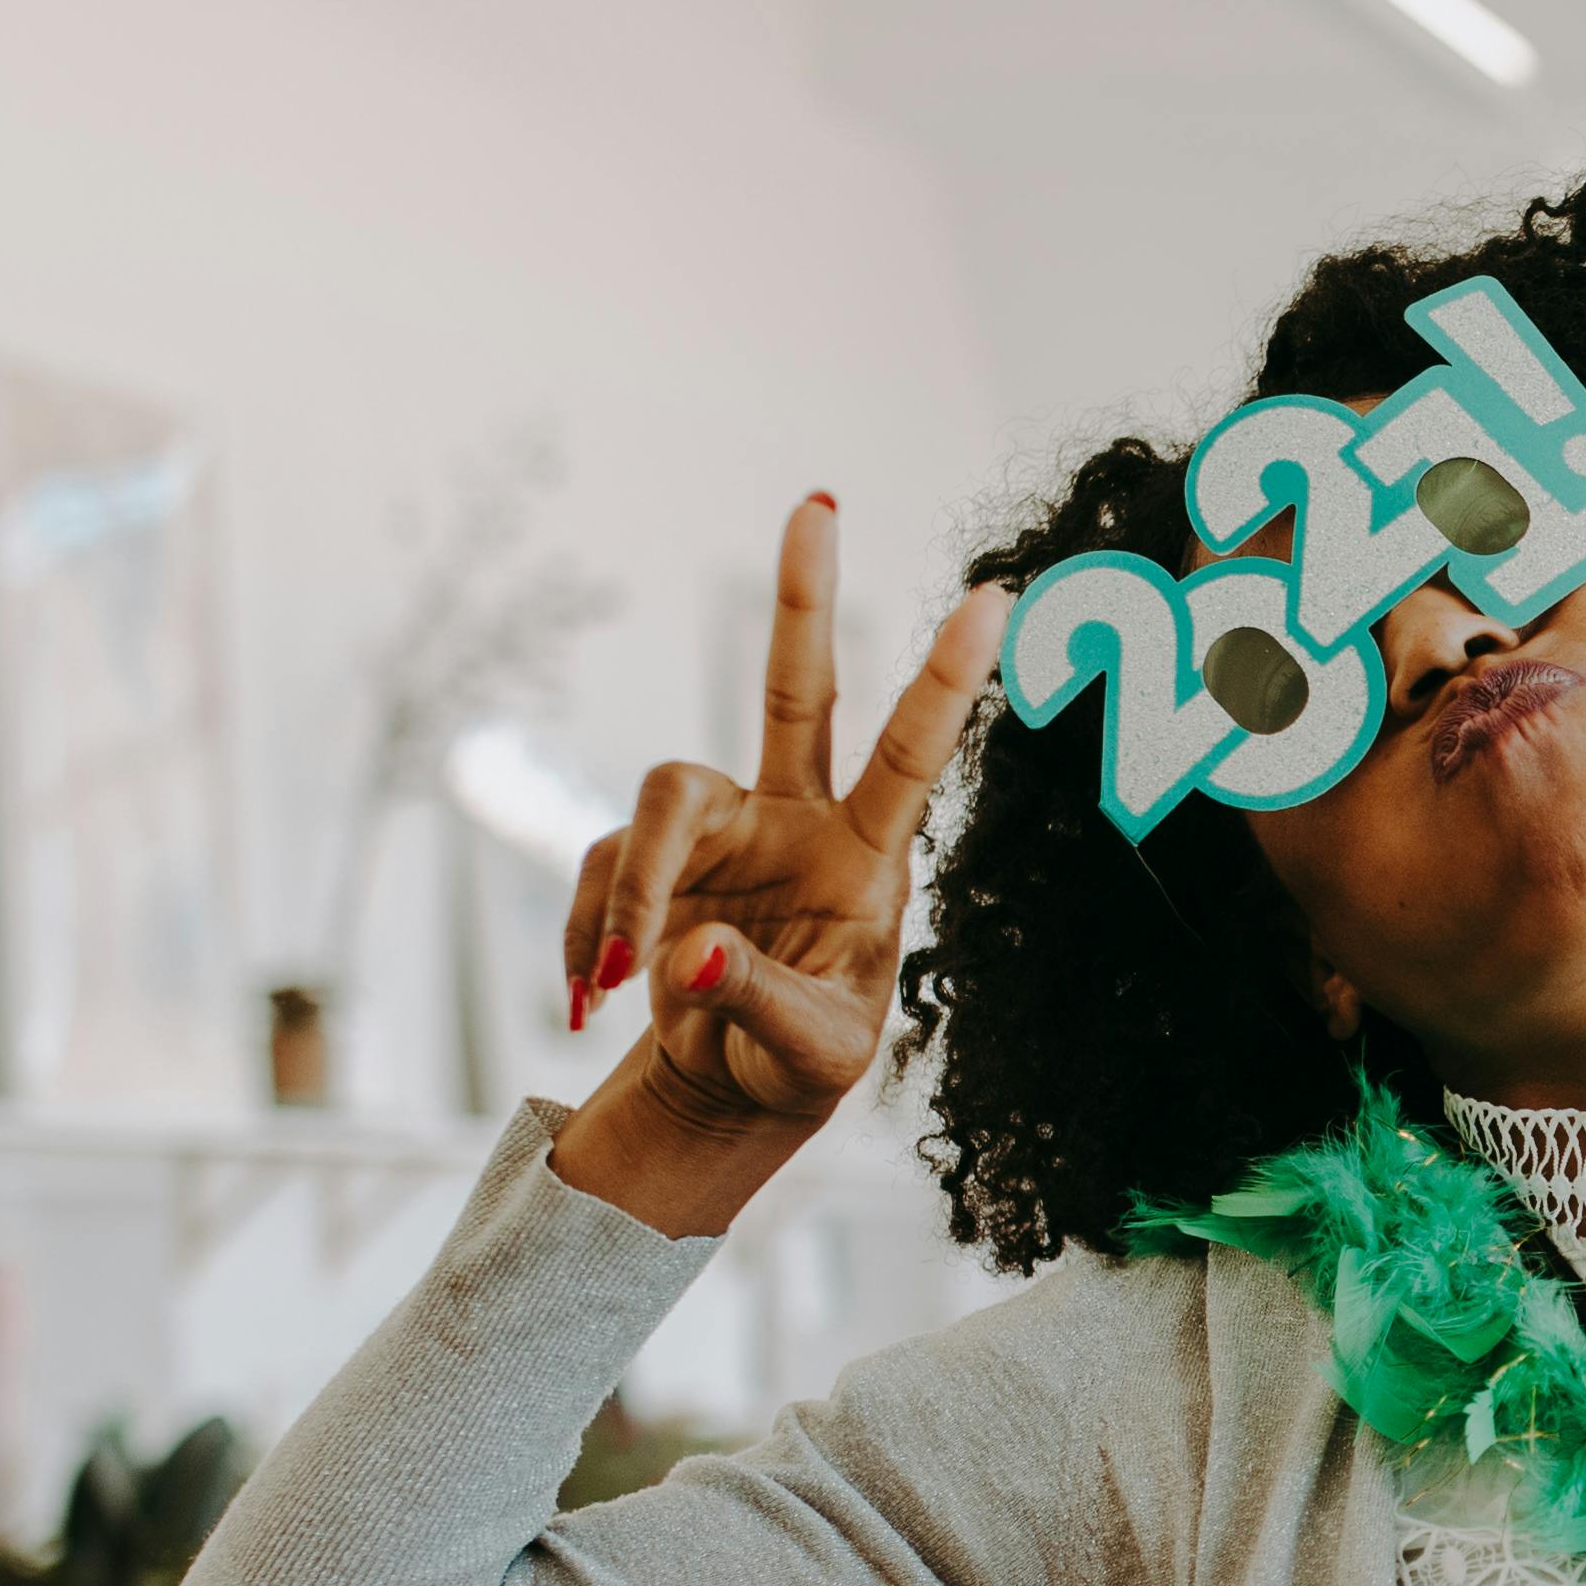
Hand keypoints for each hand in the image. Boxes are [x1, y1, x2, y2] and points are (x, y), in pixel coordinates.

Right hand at [550, 500, 1001, 1233]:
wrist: (730, 1082)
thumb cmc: (800, 1064)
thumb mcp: (810, 1057)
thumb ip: (759, 999)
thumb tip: (689, 947)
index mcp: (864, 860)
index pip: (910, 759)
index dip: (946, 682)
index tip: (994, 598)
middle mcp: (795, 820)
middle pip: (793, 693)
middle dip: (802, 601)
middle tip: (818, 504)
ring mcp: (721, 830)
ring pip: (662, 796)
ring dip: (631, 888)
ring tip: (619, 980)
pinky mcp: (653, 856)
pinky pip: (605, 873)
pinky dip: (591, 937)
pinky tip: (592, 996)